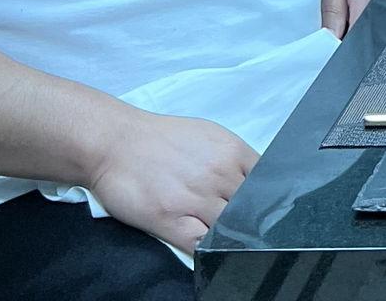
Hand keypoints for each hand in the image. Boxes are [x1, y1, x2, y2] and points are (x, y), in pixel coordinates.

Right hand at [85, 107, 258, 256]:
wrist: (118, 143)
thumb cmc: (162, 139)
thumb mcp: (209, 136)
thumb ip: (233, 157)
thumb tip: (254, 178)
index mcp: (232, 152)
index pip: (266, 181)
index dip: (267, 198)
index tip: (266, 208)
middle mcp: (218, 175)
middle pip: (250, 209)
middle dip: (250, 219)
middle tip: (246, 228)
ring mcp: (194, 200)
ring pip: (229, 228)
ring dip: (230, 235)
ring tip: (227, 239)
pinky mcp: (169, 221)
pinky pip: (201, 245)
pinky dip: (209, 250)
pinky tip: (209, 249)